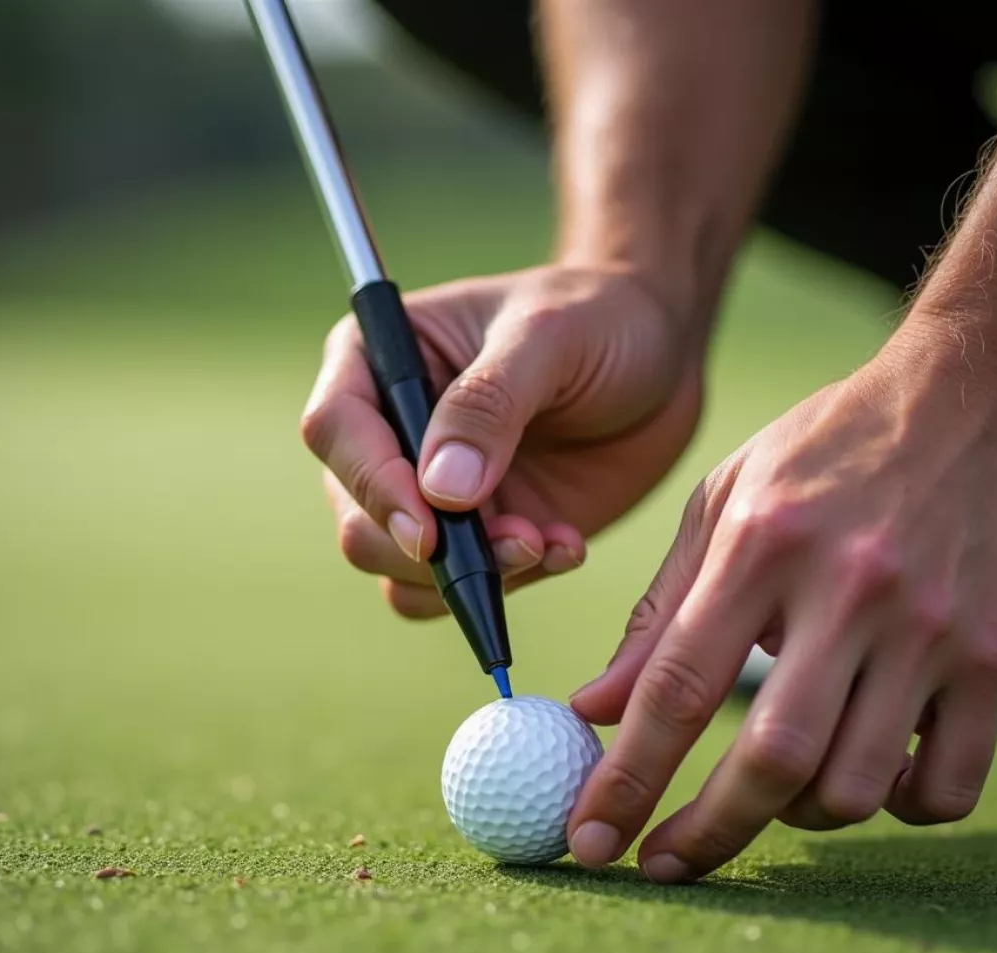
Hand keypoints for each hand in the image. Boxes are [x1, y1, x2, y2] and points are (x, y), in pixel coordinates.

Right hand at [302, 264, 701, 616]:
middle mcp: (389, 434)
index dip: (372, 483)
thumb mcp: (549, 336)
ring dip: (469, 579)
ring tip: (546, 542)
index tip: (430, 528)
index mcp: (380, 358)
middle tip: (513, 542)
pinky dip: (507, 587)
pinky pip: (460, 591)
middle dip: (426, 551)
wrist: (660, 359)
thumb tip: (439, 490)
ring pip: (400, 570)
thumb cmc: (598, 317)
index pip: (336, 429)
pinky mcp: (475, 538)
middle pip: (357, 518)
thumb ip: (489, 404)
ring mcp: (429, 495)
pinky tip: (565, 547)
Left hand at [568, 325, 996, 881]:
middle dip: (705, 834)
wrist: (984, 399)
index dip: (624, 781)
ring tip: (778, 788)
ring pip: (855, 787)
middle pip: (770, 760)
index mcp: (761, 545)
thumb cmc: (831, 451)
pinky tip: (868, 774)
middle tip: (666, 864)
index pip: (675, 688)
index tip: (588, 841)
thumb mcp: (725, 503)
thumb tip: (592, 710)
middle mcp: (848, 591)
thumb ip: (658, 613)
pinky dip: (896, 808)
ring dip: (799, 816)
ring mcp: (932, 629)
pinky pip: (946, 787)